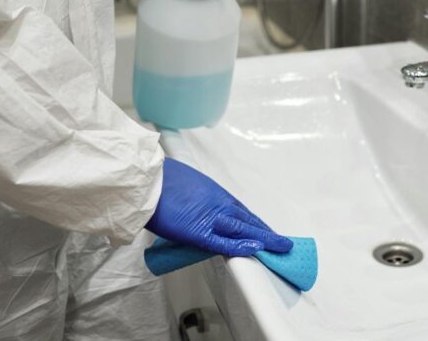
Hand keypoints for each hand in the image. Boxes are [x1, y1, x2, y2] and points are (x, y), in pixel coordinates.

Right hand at [146, 158, 292, 256]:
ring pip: (243, 229)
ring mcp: (210, 216)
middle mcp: (217, 203)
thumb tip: (196, 207)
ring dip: (264, 238)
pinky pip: (223, 241)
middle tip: (283, 242)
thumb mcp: (185, 186)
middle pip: (248, 219)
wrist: (145, 179)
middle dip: (266, 231)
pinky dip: (241, 245)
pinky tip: (257, 248)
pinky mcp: (198, 230)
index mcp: (213, 193)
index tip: (267, 230)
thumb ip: (196, 199)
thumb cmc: (158, 180)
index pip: (241, 211)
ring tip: (282, 247)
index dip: (256, 222)